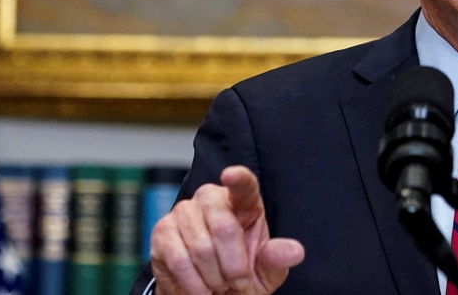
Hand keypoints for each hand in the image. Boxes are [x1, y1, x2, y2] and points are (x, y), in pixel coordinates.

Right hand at [150, 165, 304, 293]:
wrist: (210, 294)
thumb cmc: (240, 275)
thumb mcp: (266, 271)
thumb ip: (277, 258)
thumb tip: (295, 252)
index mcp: (243, 202)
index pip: (244, 185)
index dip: (238, 178)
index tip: (231, 175)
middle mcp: (211, 198)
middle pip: (224, 227)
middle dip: (234, 265)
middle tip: (237, 281)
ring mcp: (184, 212)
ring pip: (202, 248)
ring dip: (214, 277)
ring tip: (219, 284)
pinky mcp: (162, 232)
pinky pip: (179, 260)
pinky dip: (194, 283)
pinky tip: (201, 290)